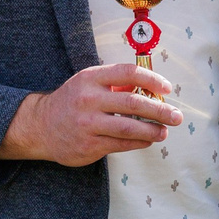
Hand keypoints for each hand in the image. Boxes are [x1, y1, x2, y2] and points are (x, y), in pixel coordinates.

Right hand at [0, 65, 180, 166]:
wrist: (41, 126)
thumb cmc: (73, 101)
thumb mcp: (89, 84)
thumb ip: (117, 84)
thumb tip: (152, 88)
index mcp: (91, 78)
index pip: (128, 73)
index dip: (152, 79)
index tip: (166, 88)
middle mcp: (88, 99)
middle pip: (133, 103)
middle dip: (160, 110)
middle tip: (177, 116)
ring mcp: (87, 124)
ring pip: (129, 127)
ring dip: (152, 130)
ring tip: (164, 132)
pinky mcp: (88, 145)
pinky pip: (121, 144)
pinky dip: (139, 142)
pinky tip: (148, 140)